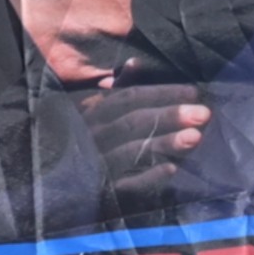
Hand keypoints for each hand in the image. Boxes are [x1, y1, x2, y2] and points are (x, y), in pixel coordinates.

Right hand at [73, 64, 209, 214]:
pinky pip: (124, 185)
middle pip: (134, 121)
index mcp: (92, 113)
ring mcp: (95, 164)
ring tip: (195, 137)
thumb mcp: (89, 111)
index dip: (161, 92)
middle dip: (169, 115)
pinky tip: (171, 170)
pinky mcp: (98, 191)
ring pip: (131, 150)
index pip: (128, 97)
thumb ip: (116, 90)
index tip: (193, 91)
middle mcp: (92, 136)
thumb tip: (135, 62)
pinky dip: (147, 177)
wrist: (49, 187)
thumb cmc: (77, 142)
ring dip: (164, 143)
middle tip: (204, 114)